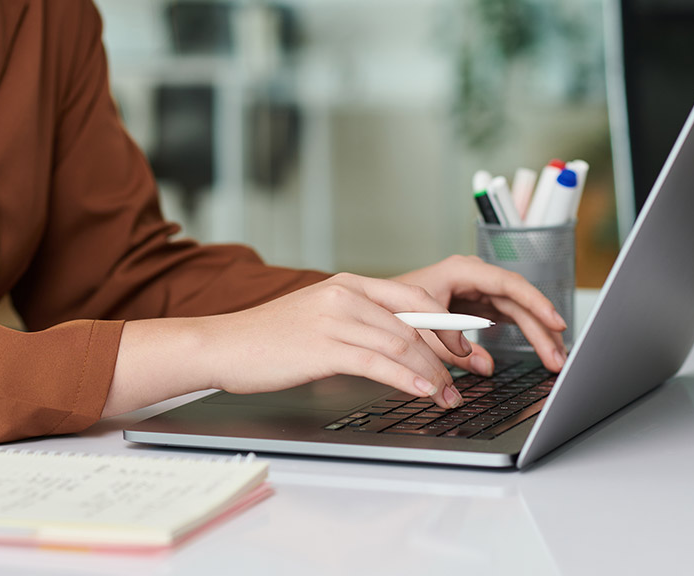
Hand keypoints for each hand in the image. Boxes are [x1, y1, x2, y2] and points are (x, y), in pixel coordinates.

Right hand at [105, 273, 470, 416]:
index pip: (415, 299)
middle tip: (470, 376)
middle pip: (416, 321)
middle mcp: (346, 295)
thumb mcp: (321, 320)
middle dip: (450, 352)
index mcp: (349, 285)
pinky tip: (424, 391)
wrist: (223, 345)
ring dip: (435, 373)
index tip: (468, 348)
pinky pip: (379, 362)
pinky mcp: (324, 346)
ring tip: (450, 396)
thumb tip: (402, 348)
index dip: (449, 324)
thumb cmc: (270, 340)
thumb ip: (361, 325)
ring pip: (403, 343)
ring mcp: (334, 319)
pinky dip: (408, 379)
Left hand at [392, 255, 567, 373]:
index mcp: (462, 271)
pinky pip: (511, 318)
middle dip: (542, 329)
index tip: (555, 322)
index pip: (509, 284)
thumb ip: (449, 348)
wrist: (377, 306)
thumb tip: (485, 367)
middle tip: (559, 357)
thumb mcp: (420, 327)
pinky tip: (542, 350)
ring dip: (539, 335)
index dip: (536, 303)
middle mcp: (475, 278)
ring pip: (519, 311)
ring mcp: (479, 291)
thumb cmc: (393, 306)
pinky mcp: (480, 306)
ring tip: (556, 360)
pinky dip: (526, 335)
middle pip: (520, 301)